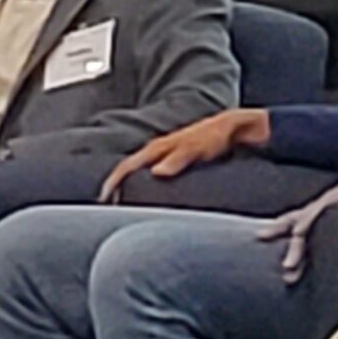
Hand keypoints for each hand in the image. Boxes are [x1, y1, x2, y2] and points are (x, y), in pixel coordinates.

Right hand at [100, 109, 271, 201]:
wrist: (234, 128)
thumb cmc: (215, 137)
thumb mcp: (196, 149)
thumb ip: (177, 159)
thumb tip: (156, 172)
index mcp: (158, 147)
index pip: (126, 166)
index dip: (113, 183)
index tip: (103, 200)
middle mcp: (158, 150)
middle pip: (129, 170)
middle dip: (116, 188)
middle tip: (107, 210)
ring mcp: (167, 154)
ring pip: (140, 172)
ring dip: (129, 187)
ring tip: (123, 207)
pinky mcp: (176, 160)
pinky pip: (152, 173)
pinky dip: (144, 185)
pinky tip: (149, 198)